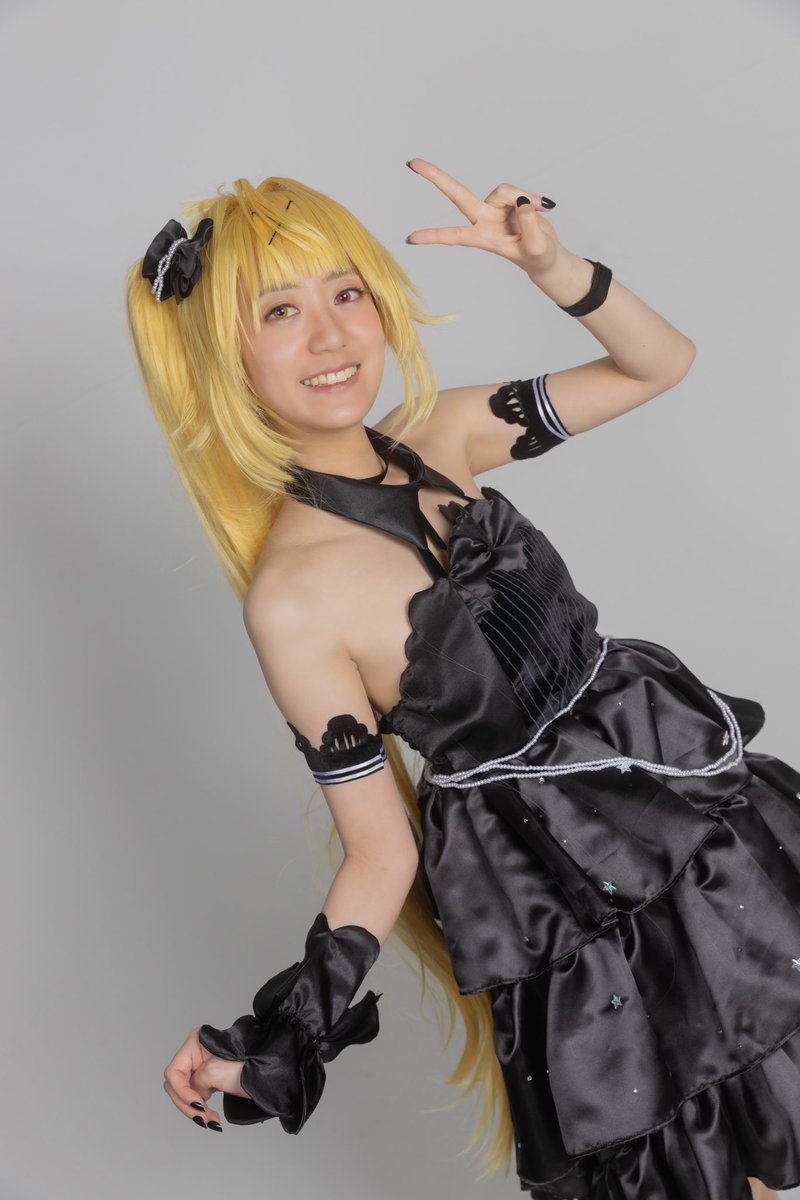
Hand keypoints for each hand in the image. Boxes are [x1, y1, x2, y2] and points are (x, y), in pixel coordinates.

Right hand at [162, 1026, 250, 1130]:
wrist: (270, 1074)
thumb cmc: (250, 1065)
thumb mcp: (217, 1071)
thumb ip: (196, 1081)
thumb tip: (193, 1092)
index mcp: (195, 1043)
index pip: (174, 1072)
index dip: (182, 1091)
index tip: (198, 1105)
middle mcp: (195, 1054)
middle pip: (176, 1086)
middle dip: (188, 1105)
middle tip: (203, 1118)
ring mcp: (201, 1068)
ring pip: (184, 1095)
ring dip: (195, 1111)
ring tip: (211, 1120)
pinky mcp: (208, 1081)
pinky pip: (195, 1099)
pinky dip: (201, 1111)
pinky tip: (211, 1117)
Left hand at [404, 157, 561, 275]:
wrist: (546, 254)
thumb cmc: (538, 256)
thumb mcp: (536, 246)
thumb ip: (528, 224)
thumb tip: (519, 201)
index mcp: (483, 238)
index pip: (454, 236)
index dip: (434, 237)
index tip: (411, 239)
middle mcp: (484, 219)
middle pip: (457, 194)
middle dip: (436, 177)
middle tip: (412, 163)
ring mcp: (494, 207)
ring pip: (505, 190)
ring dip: (525, 199)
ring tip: (540, 213)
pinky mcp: (508, 199)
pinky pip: (518, 190)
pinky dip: (533, 198)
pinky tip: (543, 207)